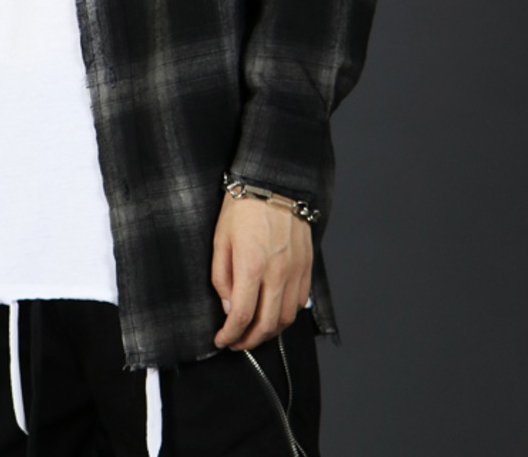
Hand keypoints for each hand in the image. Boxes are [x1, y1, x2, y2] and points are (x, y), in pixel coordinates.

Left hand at [211, 192, 311, 351]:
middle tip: (236, 343)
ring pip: (286, 318)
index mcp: (251, 266)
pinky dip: (286, 316)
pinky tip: (274, 314)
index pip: (242, 316)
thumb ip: (221, 277)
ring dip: (269, 332)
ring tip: (254, 332)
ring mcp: (296, 271)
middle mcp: (277, 273)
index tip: (221, 340)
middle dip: (249, 341)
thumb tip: (228, 307)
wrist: (274, 183)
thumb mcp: (220, 240)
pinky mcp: (307, 267)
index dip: (230, 335)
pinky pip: (300, 303)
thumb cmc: (242, 208)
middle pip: (267, 325)